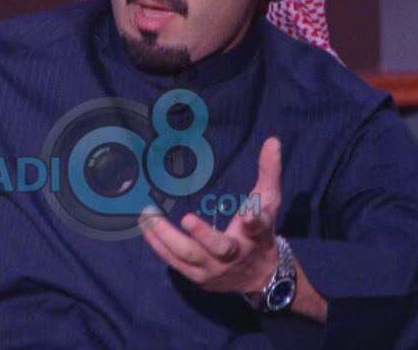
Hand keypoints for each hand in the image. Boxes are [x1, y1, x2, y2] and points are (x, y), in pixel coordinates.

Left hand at [139, 137, 283, 297]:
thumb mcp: (269, 202)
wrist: (259, 277)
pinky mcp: (198, 276)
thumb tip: (272, 140)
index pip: (258, 227)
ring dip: (166, 236)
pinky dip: (158, 245)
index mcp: (255, 235)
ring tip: (148, 215)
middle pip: (220, 247)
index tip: (249, 215)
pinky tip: (145, 227)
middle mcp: (234, 255)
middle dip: (204, 235)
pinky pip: (175, 262)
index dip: (254, 221)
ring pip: (189, 256)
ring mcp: (214, 268)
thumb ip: (270, 172)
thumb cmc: (260, 232)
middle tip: (187, 218)